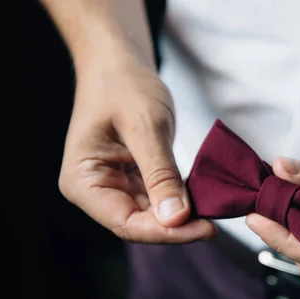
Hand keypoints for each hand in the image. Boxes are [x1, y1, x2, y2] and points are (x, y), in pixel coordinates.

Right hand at [58, 57, 215, 242]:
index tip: (205, 228)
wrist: (120, 65)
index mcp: (83, 182)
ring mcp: (115, 188)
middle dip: (178, 226)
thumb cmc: (124, 86)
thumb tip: (176, 219)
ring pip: (153, 217)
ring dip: (183, 216)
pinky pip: (160, 200)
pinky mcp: (133, 181)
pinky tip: (204, 198)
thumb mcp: (145, 126)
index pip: (126, 224)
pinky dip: (181, 201)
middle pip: (140, 225)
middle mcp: (95, 192)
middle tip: (216, 221)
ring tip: (214, 210)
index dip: (166, 232)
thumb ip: (160, 173)